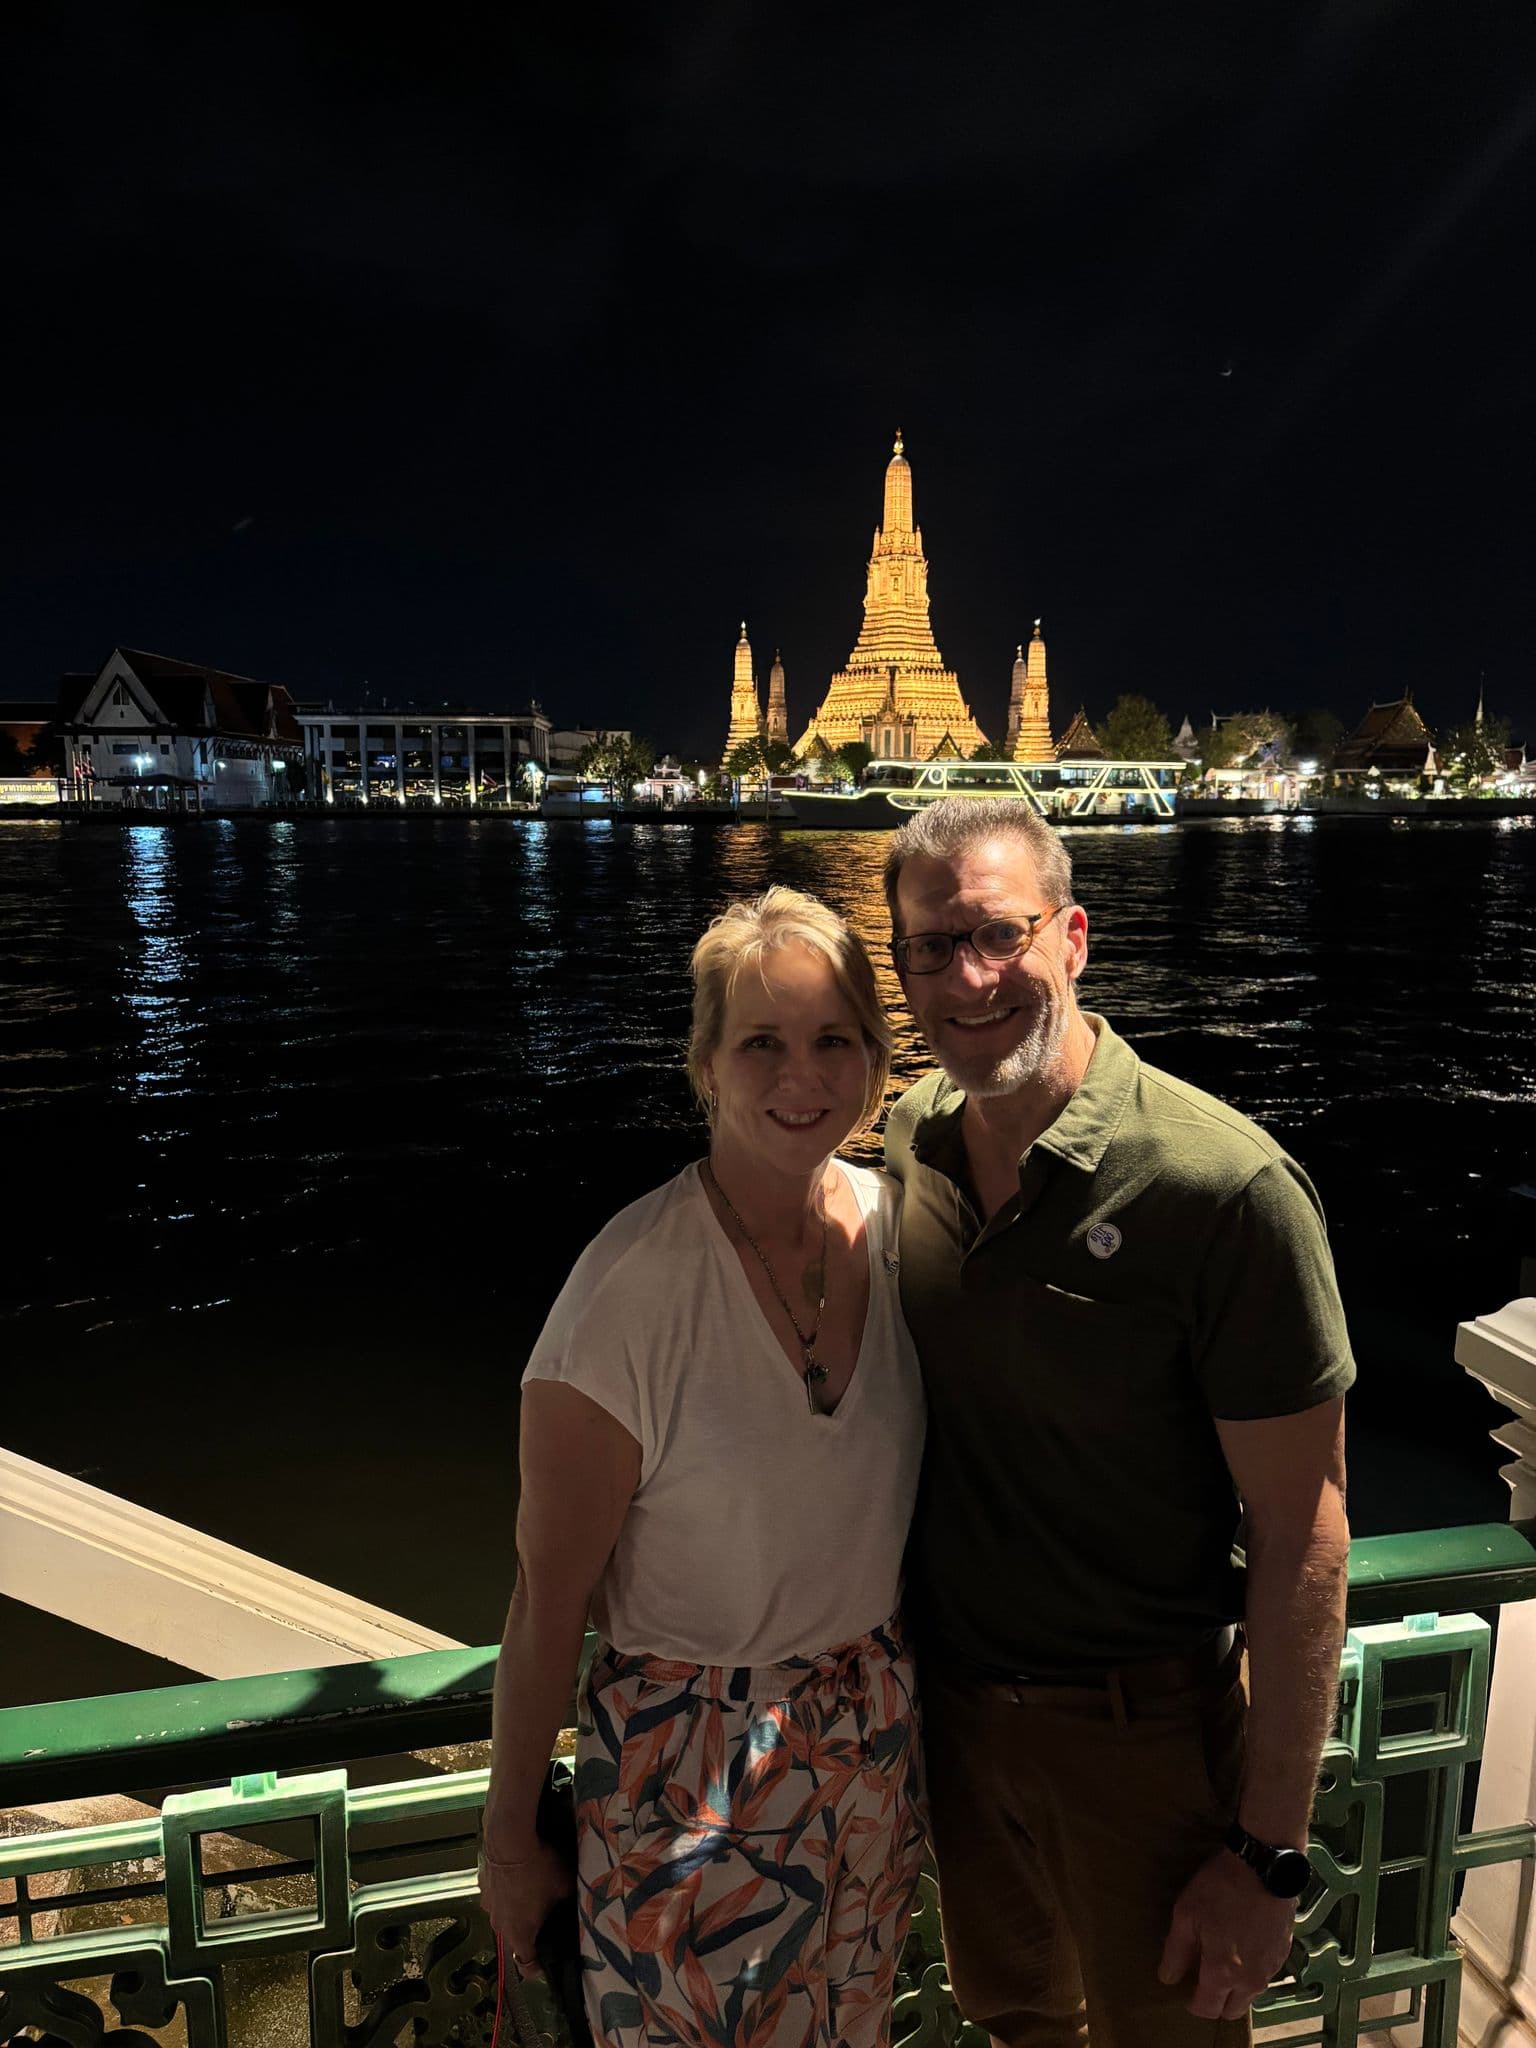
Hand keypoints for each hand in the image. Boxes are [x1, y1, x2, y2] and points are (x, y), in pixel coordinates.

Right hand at [477, 1834, 573, 1978]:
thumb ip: (569, 1900)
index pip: (526, 1966)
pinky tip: (516, 1874)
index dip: (537, 1968)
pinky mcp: (482, 1886)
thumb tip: (575, 1902)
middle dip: (529, 1929)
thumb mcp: (564, 1885)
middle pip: (515, 1937)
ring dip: (515, 1908)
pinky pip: (496, 1895)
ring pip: (504, 1915)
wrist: (509, 1839)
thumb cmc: (538, 1868)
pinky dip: (505, 1891)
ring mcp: (487, 1905)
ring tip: (530, 1888)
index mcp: (519, 1933)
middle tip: (545, 1914)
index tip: (546, 1963)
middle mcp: (499, 1925)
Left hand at [1158, 1847, 1296, 2021]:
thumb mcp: (1187, 1914)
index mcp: (1223, 1973)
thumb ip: (1176, 1951)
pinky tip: (1243, 1945)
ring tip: (1223, 1958)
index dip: (1193, 2003)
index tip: (1186, 1988)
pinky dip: (1252, 1971)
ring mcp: (1270, 1969)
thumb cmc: (1219, 1889)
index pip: (1207, 2009)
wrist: (1264, 1866)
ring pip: (1250, 1995)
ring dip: (1236, 1988)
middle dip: (1216, 2002)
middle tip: (1204, 1976)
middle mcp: (1250, 1981)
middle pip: (1232, 2010)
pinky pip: (1264, 1976)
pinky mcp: (1283, 1954)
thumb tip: (1167, 1978)